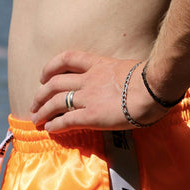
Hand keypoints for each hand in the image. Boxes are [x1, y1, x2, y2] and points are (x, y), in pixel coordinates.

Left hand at [30, 50, 167, 132]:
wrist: (155, 87)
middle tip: (34, 103)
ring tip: (36, 118)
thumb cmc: (153, 78)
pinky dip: (55, 125)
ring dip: (42, 110)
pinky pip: (66, 121)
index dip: (51, 67)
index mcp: (99, 64)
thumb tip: (128, 83)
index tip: (44, 76)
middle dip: (41, 93)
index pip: (68, 59)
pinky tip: (50, 130)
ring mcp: (88, 97)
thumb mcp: (131, 68)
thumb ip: (122, 75)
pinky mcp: (92, 116)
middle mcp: (89, 79)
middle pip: (55, 83)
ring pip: (56, 101)